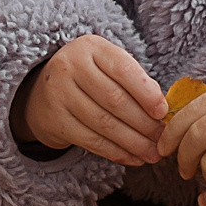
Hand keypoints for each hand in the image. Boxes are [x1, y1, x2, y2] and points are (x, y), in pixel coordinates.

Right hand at [19, 36, 167, 164]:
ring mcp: (59, 94)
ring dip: (133, 142)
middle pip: (115, 99)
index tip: (163, 112)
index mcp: (90, 47)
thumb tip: (162, 111)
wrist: (42, 92)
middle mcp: (70, 66)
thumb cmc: (88, 78)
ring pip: (104, 123)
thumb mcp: (107, 67)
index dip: (146, 93)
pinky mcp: (55, 121)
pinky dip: (116, 152)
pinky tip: (133, 158)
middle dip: (144, 123)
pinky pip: (91, 141)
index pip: (123, 69)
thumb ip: (134, 81)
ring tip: (153, 153)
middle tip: (162, 139)